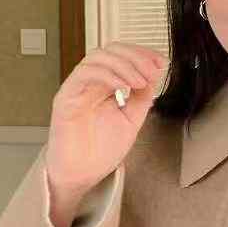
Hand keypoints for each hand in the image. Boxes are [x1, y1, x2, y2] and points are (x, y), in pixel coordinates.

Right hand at [46, 44, 167, 197]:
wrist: (82, 175)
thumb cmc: (100, 152)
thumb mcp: (131, 120)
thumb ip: (141, 98)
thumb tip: (153, 75)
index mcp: (105, 87)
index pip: (122, 57)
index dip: (143, 54)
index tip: (161, 62)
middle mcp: (90, 84)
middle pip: (110, 51)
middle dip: (136, 56)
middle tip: (152, 70)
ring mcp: (77, 88)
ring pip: (98, 57)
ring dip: (124, 65)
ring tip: (140, 81)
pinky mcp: (66, 97)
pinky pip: (85, 74)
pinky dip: (108, 75)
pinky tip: (123, 87)